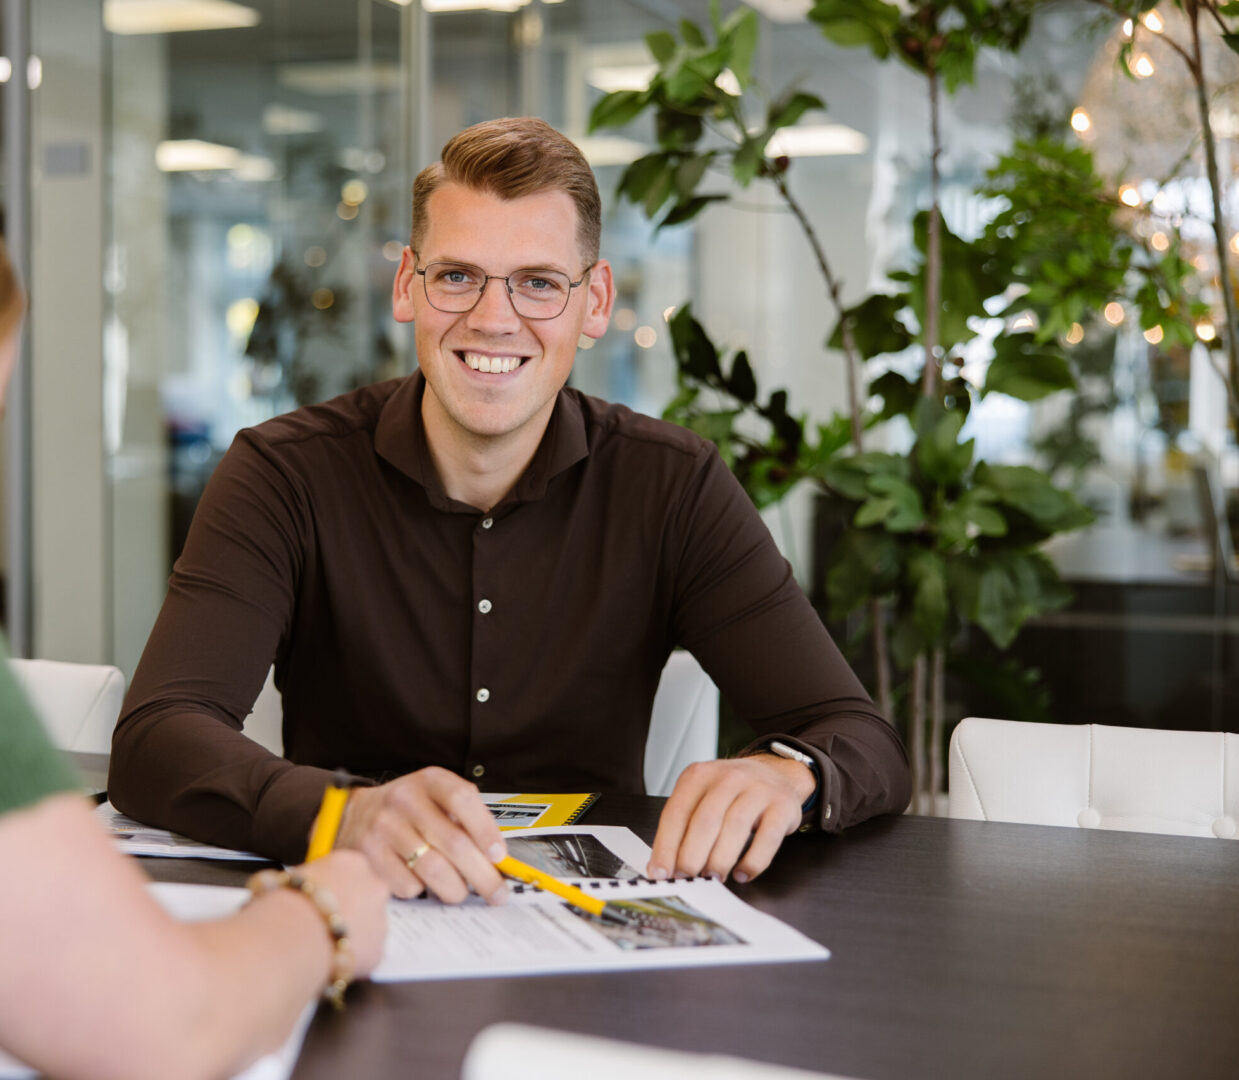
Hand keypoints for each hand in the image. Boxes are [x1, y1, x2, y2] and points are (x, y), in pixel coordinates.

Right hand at [292, 850, 388, 975]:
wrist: (292, 936)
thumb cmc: (286, 904)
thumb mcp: (296, 877)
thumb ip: (313, 879)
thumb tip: (307, 887)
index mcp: (354, 863)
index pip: (351, 871)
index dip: (335, 888)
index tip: (322, 900)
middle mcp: (374, 886)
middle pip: (366, 897)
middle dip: (349, 910)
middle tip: (322, 925)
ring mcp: (380, 918)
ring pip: (369, 928)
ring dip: (351, 936)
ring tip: (321, 945)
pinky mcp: (378, 949)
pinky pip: (365, 955)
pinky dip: (349, 958)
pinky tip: (328, 960)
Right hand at [334, 767, 507, 903]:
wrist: (353, 814)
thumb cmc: (407, 810)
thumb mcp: (436, 797)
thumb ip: (465, 818)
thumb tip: (496, 858)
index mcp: (429, 780)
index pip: (463, 800)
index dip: (485, 830)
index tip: (499, 856)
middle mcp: (405, 799)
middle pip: (453, 842)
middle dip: (482, 875)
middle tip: (496, 893)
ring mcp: (384, 826)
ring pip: (433, 869)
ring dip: (455, 889)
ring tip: (460, 893)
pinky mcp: (368, 854)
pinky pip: (408, 884)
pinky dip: (422, 891)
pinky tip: (422, 882)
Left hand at [647, 754, 813, 883]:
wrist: (775, 773)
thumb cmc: (732, 792)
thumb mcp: (702, 796)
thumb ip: (683, 826)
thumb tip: (664, 866)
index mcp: (699, 775)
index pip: (676, 812)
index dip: (666, 846)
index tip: (660, 872)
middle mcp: (728, 778)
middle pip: (705, 821)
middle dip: (692, 857)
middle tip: (687, 878)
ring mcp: (758, 790)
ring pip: (734, 828)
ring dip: (720, 860)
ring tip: (712, 878)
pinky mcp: (783, 807)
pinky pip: (767, 839)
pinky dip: (752, 862)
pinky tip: (742, 874)